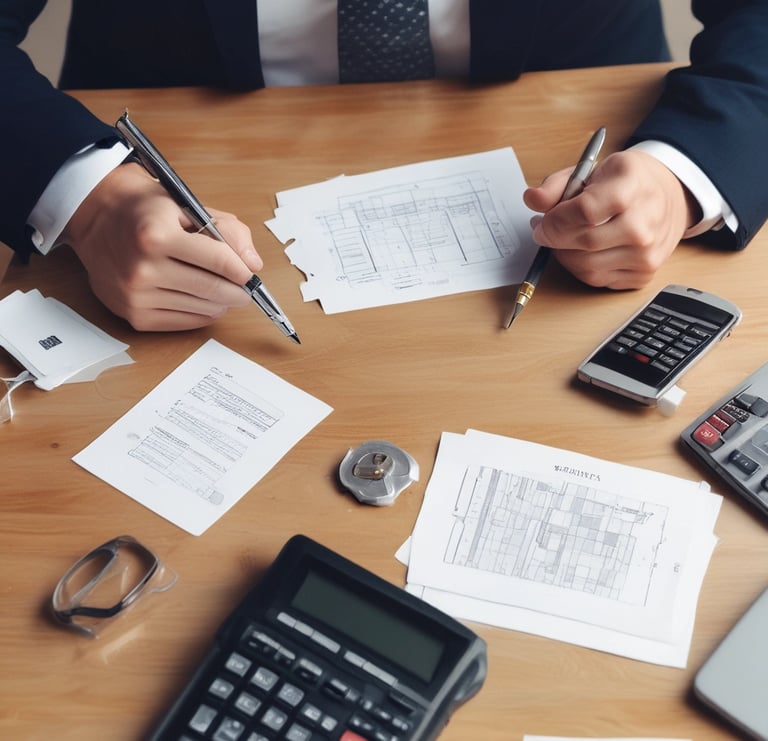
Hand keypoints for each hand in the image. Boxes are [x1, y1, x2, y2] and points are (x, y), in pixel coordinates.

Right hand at [61, 162, 262, 330]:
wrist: (98, 221)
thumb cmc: (148, 212)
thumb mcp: (189, 206)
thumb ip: (228, 230)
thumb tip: (253, 264)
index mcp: (156, 235)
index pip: (218, 260)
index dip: (242, 270)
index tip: (250, 274)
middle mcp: (142, 268)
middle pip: (212, 289)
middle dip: (237, 291)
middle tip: (245, 289)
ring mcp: (136, 295)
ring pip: (201, 309)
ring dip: (221, 303)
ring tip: (224, 292)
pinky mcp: (134, 316)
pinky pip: (184, 322)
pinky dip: (202, 314)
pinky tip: (204, 302)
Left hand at [523, 150, 698, 288]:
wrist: (668, 198)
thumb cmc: (626, 183)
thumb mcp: (592, 170)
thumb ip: (557, 185)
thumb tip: (532, 199)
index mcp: (631, 187)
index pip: (586, 211)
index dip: (556, 220)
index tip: (543, 221)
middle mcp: (644, 223)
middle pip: (584, 241)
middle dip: (555, 239)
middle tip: (545, 231)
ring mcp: (646, 252)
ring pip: (586, 266)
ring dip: (564, 255)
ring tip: (562, 239)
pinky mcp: (643, 274)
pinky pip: (597, 279)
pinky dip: (580, 268)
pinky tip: (581, 252)